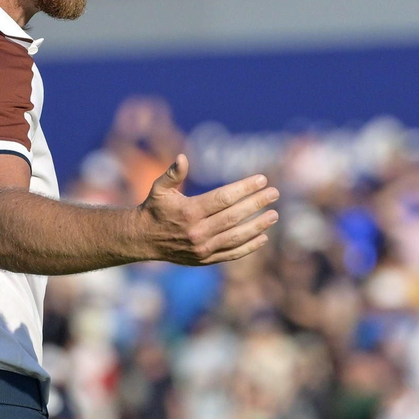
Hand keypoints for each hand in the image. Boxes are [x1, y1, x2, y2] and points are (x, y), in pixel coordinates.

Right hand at [136, 156, 278, 265]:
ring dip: (258, 226)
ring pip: (236, 237)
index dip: (245, 188)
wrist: (143, 239)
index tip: (262, 179)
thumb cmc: (155, 208)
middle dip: (257, 203)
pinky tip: (263, 236)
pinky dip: (249, 247)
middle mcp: (197, 231)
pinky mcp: (205, 260)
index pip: (224, 198)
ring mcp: (202, 248)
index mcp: (189, 211)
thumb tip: (182, 158)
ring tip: (274, 215)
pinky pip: (232, 254)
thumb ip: (172, 174)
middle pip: (234, 216)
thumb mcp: (159, 188)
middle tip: (275, 193)